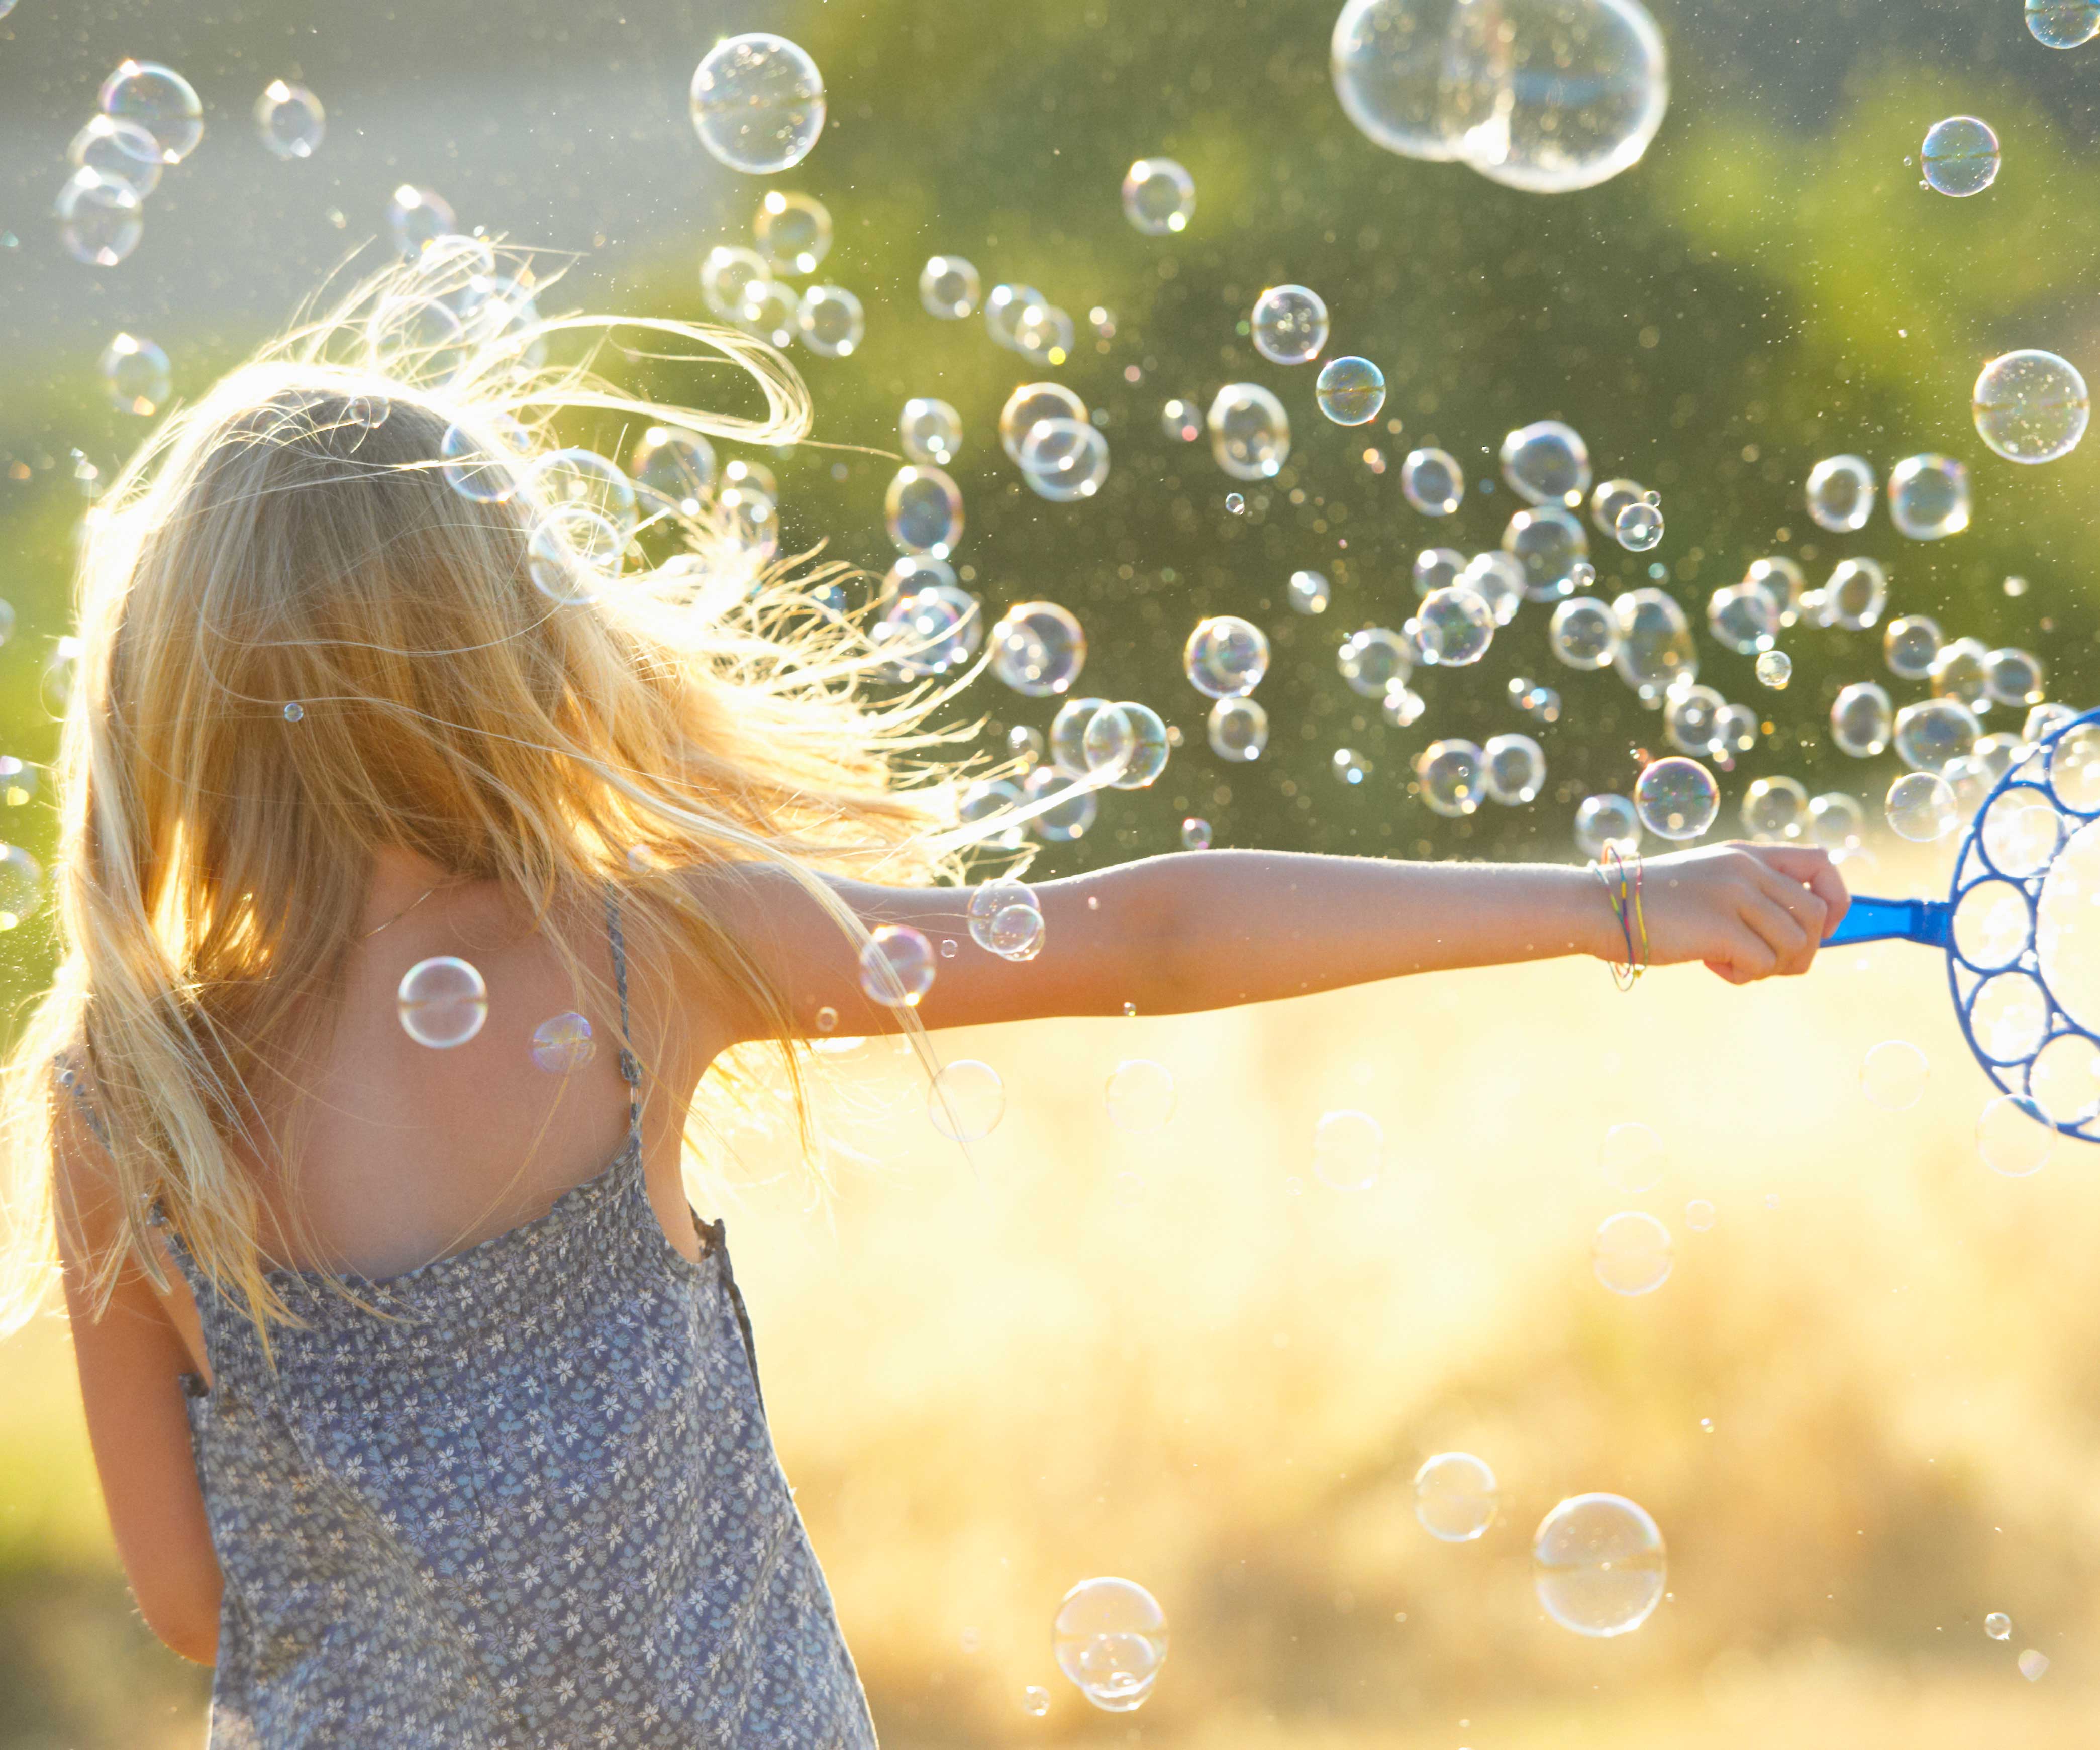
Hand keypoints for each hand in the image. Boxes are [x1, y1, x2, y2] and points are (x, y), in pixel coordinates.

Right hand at [1631, 843, 1850, 983]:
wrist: (1600, 906)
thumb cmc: (1648, 904)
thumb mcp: (1705, 884)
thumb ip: (1747, 894)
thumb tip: (1800, 935)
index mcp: (1745, 854)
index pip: (1821, 862)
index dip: (1836, 900)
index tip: (1820, 928)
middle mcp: (1746, 869)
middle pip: (1817, 915)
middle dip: (1803, 950)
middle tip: (1765, 962)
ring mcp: (1734, 896)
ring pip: (1797, 944)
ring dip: (1772, 967)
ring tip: (1735, 964)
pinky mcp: (1720, 927)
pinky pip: (1763, 963)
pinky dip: (1745, 975)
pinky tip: (1715, 967)